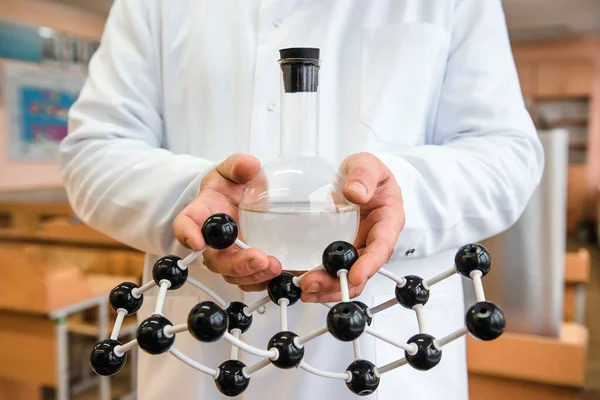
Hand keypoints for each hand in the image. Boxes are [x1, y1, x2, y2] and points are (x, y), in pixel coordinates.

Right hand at [172, 154, 281, 291]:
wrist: (240, 198)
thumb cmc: (231, 186)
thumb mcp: (233, 170)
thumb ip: (238, 166)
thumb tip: (248, 165)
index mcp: (201, 214)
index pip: (185, 224)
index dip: (187, 234)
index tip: (197, 241)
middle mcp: (212, 242)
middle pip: (215, 260)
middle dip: (237, 264)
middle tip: (259, 258)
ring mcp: (229, 256)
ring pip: (234, 275)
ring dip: (254, 276)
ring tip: (275, 266)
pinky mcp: (246, 266)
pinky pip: (251, 280)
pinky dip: (265, 282)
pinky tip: (282, 276)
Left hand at [299, 152, 404, 301]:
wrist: (357, 177)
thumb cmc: (368, 174)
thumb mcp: (368, 164)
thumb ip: (364, 175)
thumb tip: (355, 193)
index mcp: (388, 221)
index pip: (382, 247)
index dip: (370, 264)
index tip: (355, 275)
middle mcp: (373, 240)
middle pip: (362, 271)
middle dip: (339, 282)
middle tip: (314, 283)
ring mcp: (356, 248)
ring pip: (346, 276)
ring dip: (326, 286)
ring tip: (304, 287)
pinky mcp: (339, 251)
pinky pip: (331, 270)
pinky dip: (317, 279)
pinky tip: (300, 280)